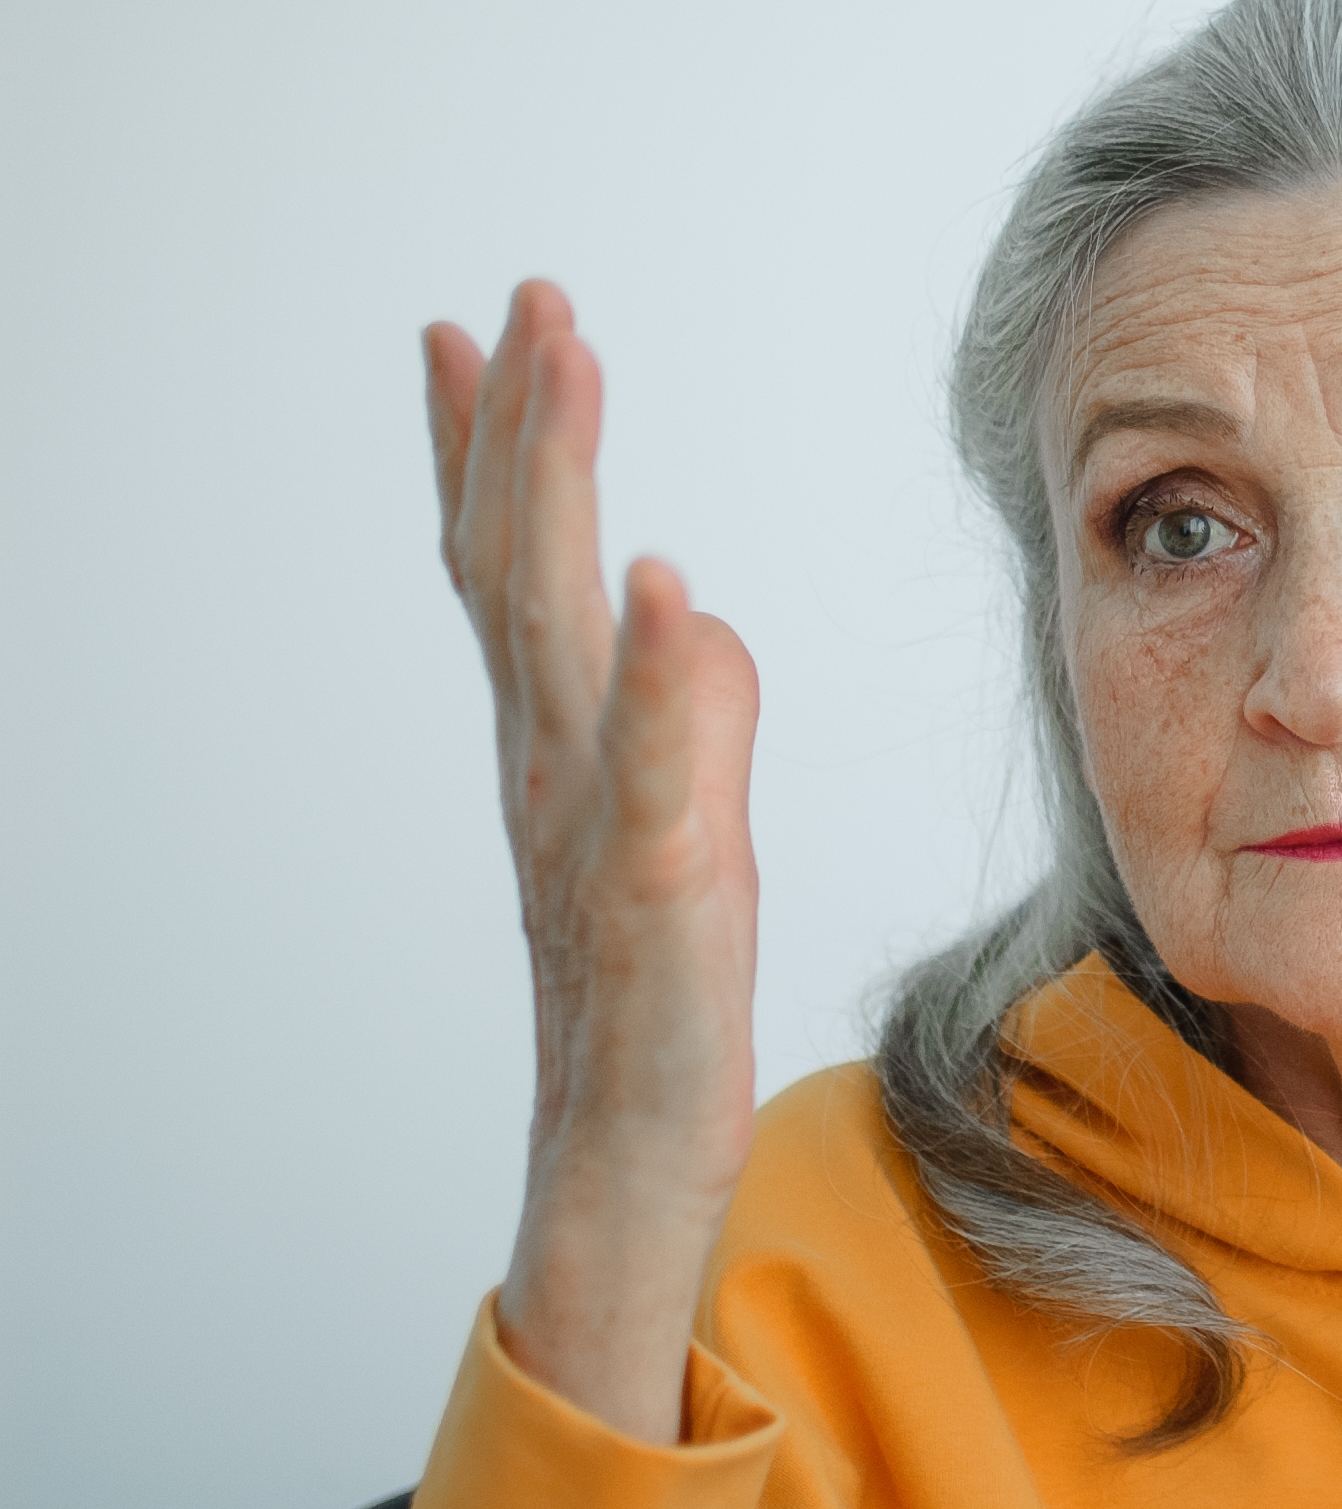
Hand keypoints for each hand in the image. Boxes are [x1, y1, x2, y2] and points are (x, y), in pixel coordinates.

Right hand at [425, 281, 760, 1441]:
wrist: (621, 1206)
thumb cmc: (647, 1036)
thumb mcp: (676, 859)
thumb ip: (677, 732)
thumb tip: (691, 618)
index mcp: (563, 772)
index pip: (516, 589)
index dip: (498, 462)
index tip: (483, 335)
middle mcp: (557, 795)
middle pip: (523, 587)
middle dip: (521, 436)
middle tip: (525, 302)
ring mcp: (594, 858)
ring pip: (562, 652)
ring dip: (555, 505)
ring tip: (558, 368)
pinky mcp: (657, 933)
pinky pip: (653, 796)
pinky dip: (652, 691)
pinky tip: (656, 590)